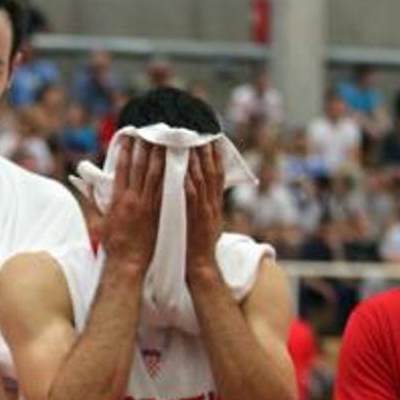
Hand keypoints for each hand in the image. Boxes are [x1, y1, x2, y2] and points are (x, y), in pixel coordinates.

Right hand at [97, 139, 164, 274]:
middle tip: (152, 131)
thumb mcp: (96, 221)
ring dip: (160, 157)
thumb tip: (81, 184)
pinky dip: (171, 175)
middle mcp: (134, 200)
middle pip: (141, 167)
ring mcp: (148, 206)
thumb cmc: (111, 244)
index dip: (126, 150)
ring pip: (156, 175)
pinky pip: (166, 190)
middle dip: (145, 147)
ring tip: (166, 141)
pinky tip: (176, 164)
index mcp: (118, 200)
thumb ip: (90, 200)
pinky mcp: (159, 213)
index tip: (130, 136)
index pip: (123, 168)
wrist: (128, 263)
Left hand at [185, 143, 225, 279]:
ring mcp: (205, 211)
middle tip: (201, 133)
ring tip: (191, 143)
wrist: (201, 266)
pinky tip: (183, 170)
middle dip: (207, 152)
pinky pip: (191, 197)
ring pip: (202, 181)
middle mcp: (212, 204)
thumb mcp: (208, 223)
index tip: (211, 139)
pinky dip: (188, 182)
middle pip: (211, 173)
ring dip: (197, 162)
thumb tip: (201, 193)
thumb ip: (204, 206)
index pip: (217, 175)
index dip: (215, 156)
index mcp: (214, 204)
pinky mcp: (195, 219)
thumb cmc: (200, 247)